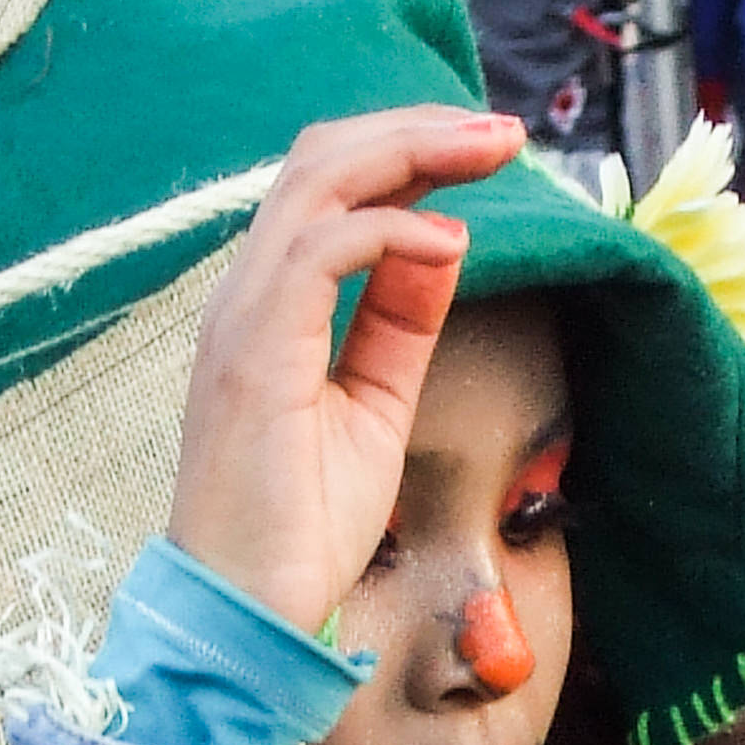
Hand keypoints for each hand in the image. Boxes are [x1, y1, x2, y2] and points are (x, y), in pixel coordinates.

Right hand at [167, 106, 526, 634]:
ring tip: (488, 151)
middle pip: (321, 160)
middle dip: (418, 130)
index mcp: (268, 306)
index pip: (330, 189)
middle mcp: (244, 296)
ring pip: (316, 183)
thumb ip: (400, 324)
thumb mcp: (373, 407)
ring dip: (410, 153)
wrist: (248, 614)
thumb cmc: (299, 529)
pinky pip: (318, 252)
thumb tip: (444, 242)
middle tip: (503, 133)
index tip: (489, 150)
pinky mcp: (253, 356)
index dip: (408, 152)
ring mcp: (240, 320)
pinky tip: (448, 243)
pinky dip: (389, 232)